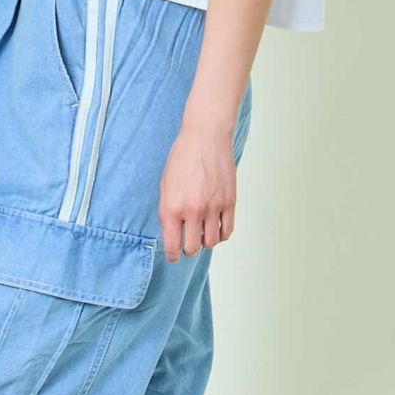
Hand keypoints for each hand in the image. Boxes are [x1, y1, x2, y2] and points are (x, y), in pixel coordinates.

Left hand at [158, 117, 236, 262]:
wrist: (205, 137)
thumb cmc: (182, 157)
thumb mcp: (164, 184)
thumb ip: (166, 210)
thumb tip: (170, 231)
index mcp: (172, 207)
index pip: (172, 245)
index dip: (172, 255)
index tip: (173, 256)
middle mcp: (193, 211)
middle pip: (192, 248)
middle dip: (188, 249)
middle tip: (187, 243)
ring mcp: (213, 207)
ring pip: (211, 242)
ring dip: (205, 242)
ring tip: (201, 233)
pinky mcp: (229, 202)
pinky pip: (227, 230)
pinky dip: (221, 234)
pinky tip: (215, 227)